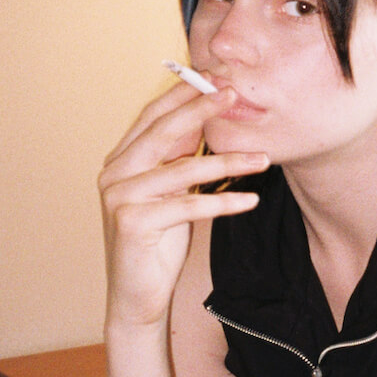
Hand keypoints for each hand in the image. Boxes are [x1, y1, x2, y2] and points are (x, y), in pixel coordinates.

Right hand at [99, 80, 266, 329]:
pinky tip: (251, 199)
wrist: (137, 296)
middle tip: (235, 95)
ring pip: (183, 170)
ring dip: (228, 161)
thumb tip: (205, 118)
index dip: (183, 95)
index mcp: (120, 160)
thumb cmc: (157, 243)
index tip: (216, 79)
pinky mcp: (133, 223)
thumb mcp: (170, 193)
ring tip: (263, 158)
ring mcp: (119, 198)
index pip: (151, 117)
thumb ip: (177, 159)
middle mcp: (113, 174)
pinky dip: (224, 202)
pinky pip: (189, 206)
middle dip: (201, 109)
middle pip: (163, 131)